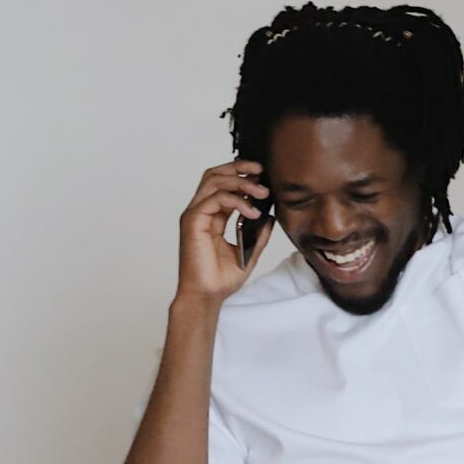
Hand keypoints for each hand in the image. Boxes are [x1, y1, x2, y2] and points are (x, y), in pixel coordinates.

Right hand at [176, 161, 268, 303]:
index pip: (223, 183)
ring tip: (261, 192)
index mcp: (212, 216)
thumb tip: (270, 215)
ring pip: (214, 180)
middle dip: (239, 167)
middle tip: (261, 171)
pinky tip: (252, 212)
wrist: (207, 296)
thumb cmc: (221, 278)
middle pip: (215, 174)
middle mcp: (202, 211)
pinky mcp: (192, 221)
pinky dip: (236, 201)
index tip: (263, 174)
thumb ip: (258, 233)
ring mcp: (195, 214)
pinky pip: (214, 199)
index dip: (241, 174)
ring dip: (240, 182)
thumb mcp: (248, 251)